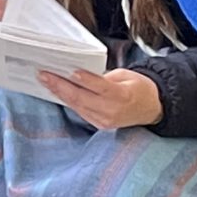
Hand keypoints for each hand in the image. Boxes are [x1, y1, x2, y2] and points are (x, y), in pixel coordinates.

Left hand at [40, 67, 162, 130]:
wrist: (152, 108)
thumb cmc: (139, 88)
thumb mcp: (126, 75)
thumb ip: (104, 77)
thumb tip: (80, 75)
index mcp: (122, 95)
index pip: (100, 87)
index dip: (84, 79)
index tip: (69, 71)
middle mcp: (112, 111)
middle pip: (82, 98)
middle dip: (60, 86)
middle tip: (44, 75)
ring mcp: (105, 120)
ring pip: (77, 106)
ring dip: (59, 94)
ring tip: (45, 81)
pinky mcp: (100, 125)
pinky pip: (80, 112)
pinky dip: (68, 101)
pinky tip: (57, 92)